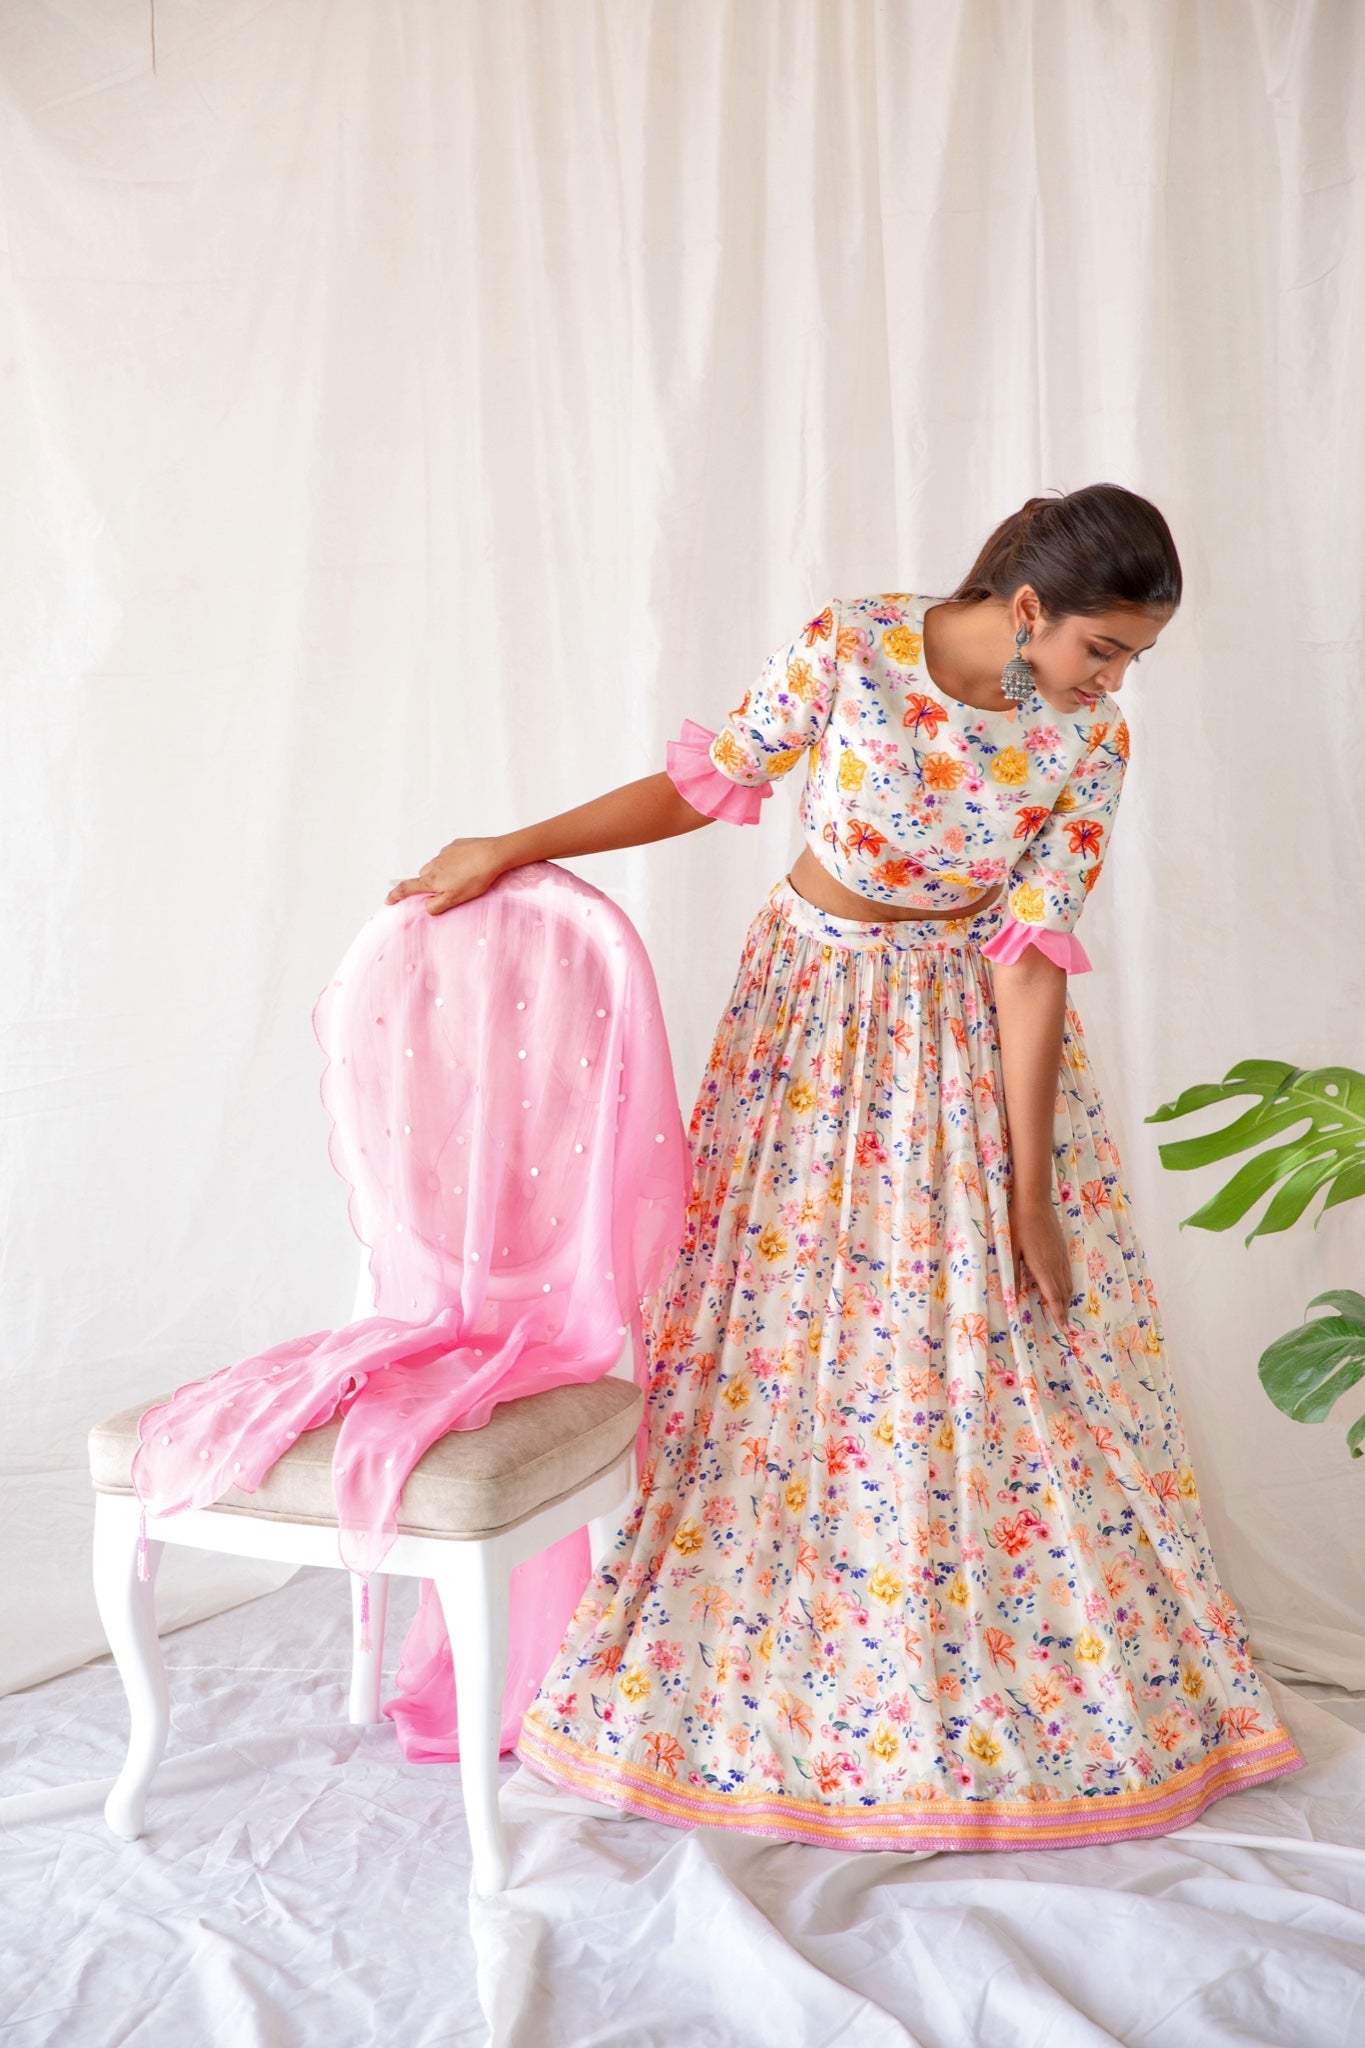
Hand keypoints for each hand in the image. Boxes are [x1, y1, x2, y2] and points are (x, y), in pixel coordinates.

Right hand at [385, 835, 508, 915]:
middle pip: (423, 876)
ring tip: (461, 878)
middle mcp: (433, 865)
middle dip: (428, 884)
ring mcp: (444, 853)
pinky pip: (448, 856)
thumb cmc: (476, 878)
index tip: (388, 900)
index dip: (396, 895)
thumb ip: (437, 906)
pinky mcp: (455, 845)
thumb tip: (426, 906)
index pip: (407, 888)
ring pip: (436, 866)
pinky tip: (467, 866)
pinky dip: (453, 862)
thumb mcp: (455, 899)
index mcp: (432, 880)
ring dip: (441, 873)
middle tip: (444, 890)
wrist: (492, 855)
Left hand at [1007, 1189, 1073, 1327]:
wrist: (1034, 1200)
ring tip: (1064, 1310)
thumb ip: (1014, 1273)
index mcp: (1042, 1267)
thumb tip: (1014, 1294)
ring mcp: (1061, 1255)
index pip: (1054, 1297)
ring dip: (1067, 1298)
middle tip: (1064, 1325)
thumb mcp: (1011, 1250)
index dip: (1059, 1314)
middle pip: (1064, 1293)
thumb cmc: (1017, 1224)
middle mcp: (1055, 1264)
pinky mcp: (1062, 1247)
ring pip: (1068, 1283)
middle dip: (1064, 1310)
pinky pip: (1068, 1271)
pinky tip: (1063, 1286)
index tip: (1063, 1329)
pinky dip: (1067, 1284)